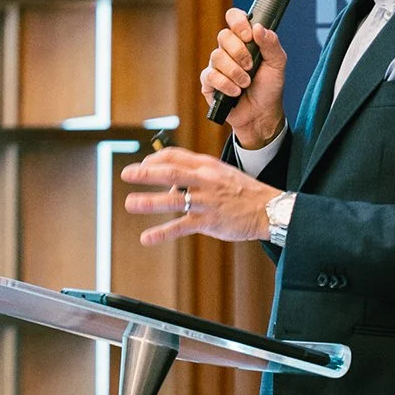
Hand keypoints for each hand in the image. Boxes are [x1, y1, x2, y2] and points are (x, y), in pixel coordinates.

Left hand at [121, 146, 277, 245]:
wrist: (268, 209)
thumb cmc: (244, 192)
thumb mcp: (221, 174)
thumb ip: (196, 177)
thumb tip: (171, 188)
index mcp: (207, 166)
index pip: (175, 156)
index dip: (155, 159)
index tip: (142, 165)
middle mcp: (205, 181)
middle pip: (171, 173)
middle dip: (146, 173)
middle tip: (126, 174)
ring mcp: (206, 201)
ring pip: (173, 200)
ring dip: (149, 202)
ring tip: (130, 203)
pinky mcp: (209, 221)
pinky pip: (181, 226)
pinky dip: (162, 233)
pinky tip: (147, 238)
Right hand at [200, 9, 286, 147]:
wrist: (262, 114)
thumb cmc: (269, 87)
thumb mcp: (278, 64)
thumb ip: (271, 43)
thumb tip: (258, 27)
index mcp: (244, 40)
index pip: (234, 17)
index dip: (238, 22)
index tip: (248, 35)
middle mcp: (228, 50)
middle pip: (223, 36)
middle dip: (240, 52)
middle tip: (251, 66)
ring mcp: (217, 65)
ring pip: (217, 56)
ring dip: (235, 72)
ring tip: (246, 83)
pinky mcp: (209, 82)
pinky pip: (211, 76)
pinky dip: (226, 85)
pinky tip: (236, 92)